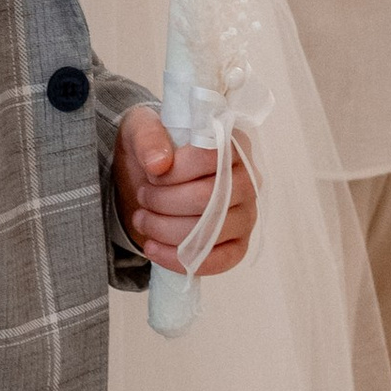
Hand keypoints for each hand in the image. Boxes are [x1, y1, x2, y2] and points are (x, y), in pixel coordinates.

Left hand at [114, 103, 258, 278]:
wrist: (151, 179)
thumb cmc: (156, 150)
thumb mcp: (142, 130)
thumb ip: (148, 137)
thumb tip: (158, 164)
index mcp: (234, 144)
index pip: (212, 158)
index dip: (175, 171)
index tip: (151, 173)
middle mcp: (249, 179)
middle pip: (209, 199)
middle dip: (164, 202)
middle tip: (142, 197)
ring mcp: (247, 214)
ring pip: (210, 232)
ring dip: (165, 230)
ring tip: (142, 220)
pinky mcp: (238, 244)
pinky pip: (220, 261)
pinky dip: (181, 260)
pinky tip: (154, 249)